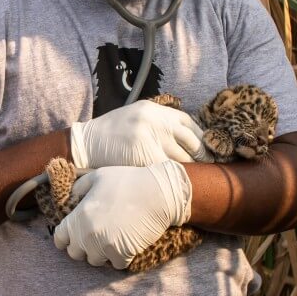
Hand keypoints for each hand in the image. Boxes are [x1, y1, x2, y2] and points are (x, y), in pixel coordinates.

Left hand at [53, 160, 191, 268]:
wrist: (159, 193)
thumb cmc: (128, 181)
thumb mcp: (98, 176)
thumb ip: (79, 188)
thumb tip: (71, 198)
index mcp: (79, 216)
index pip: (59, 238)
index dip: (65, 236)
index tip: (74, 234)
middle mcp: (88, 234)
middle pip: (75, 253)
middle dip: (83, 245)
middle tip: (95, 234)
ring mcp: (105, 246)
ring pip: (94, 260)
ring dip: (100, 252)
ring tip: (111, 238)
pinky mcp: (122, 254)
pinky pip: (114, 264)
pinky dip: (119, 257)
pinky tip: (125, 242)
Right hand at [70, 100, 204, 168]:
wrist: (87, 145)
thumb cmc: (112, 133)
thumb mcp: (136, 116)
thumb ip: (159, 121)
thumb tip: (186, 136)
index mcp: (155, 110)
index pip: (188, 122)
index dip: (200, 137)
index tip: (207, 149)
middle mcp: (156, 121)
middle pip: (191, 140)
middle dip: (202, 156)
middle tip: (209, 167)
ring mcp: (150, 139)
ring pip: (183, 158)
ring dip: (191, 170)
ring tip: (196, 179)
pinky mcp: (144, 157)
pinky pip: (168, 170)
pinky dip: (175, 178)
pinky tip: (179, 185)